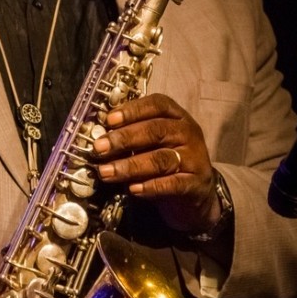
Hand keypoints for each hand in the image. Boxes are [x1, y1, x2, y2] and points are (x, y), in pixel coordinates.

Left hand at [92, 93, 220, 234]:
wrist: (197, 192)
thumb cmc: (166, 160)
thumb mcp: (152, 142)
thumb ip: (132, 135)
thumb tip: (100, 137)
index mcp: (176, 116)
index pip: (157, 105)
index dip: (132, 110)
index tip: (109, 120)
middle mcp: (188, 132)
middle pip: (155, 130)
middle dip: (124, 139)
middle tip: (99, 148)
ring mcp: (194, 158)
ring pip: (160, 159)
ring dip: (130, 166)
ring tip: (106, 172)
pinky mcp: (196, 184)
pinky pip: (172, 184)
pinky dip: (150, 186)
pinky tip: (132, 189)